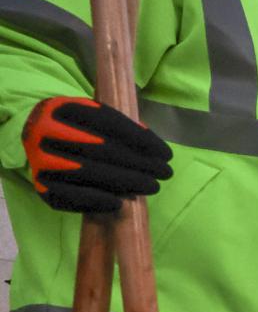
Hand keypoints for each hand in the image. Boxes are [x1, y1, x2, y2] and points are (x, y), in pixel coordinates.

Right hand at [23, 96, 173, 213]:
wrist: (37, 138)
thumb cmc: (78, 128)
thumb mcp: (95, 116)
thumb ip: (122, 125)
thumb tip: (154, 146)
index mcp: (63, 108)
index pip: (108, 123)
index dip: (141, 140)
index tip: (167, 154)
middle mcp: (45, 131)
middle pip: (100, 149)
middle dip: (139, 163)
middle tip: (165, 173)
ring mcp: (40, 158)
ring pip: (87, 172)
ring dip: (125, 182)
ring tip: (152, 186)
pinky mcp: (39, 184)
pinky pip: (69, 196)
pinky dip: (95, 200)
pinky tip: (119, 203)